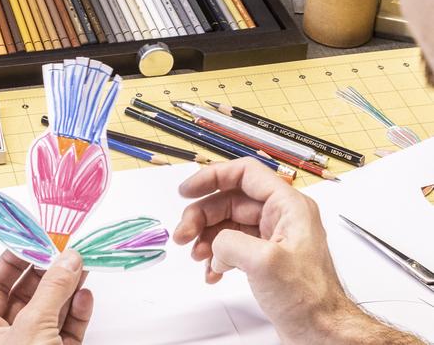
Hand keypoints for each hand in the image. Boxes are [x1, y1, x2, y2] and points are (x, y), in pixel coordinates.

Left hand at [0, 249, 92, 344]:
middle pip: (27, 294)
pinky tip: (84, 296)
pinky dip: (78, 312)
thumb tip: (67, 259)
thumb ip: (51, 290)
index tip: (34, 241)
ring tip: (81, 265)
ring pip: (52, 310)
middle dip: (48, 272)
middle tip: (64, 250)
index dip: (12, 261)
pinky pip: (68, 329)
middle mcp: (6, 338)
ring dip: (68, 288)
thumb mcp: (32, 327)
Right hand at [174, 158, 421, 343]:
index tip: (188, 191)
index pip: (244, 174)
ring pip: (227, 224)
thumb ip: (231, 242)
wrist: (320, 332)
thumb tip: (216, 243)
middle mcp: (280, 217)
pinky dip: (216, 257)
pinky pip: (231, 246)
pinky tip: (212, 272)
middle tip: (183, 234)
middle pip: (229, 201)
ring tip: (196, 255)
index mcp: (287, 206)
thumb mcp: (265, 263)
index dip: (212, 177)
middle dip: (201, 216)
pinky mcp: (264, 258)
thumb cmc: (310, 298)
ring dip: (205, 238)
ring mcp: (271, 238)